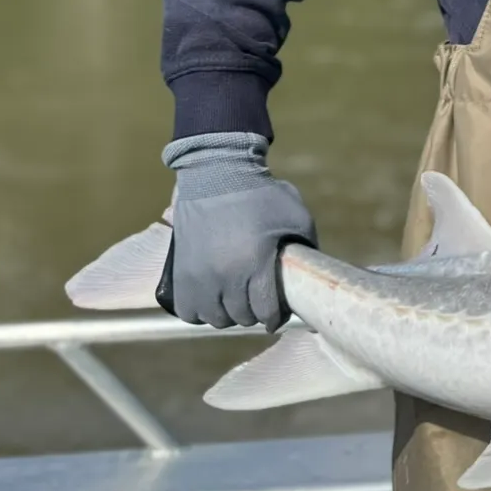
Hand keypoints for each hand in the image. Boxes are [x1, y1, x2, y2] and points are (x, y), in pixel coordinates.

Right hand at [160, 132, 316, 330]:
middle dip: (255, 314)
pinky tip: (213, 302)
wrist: (215, 172)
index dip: (276, 317)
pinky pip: (189, 311)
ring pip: (216, 318)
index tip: (279, 315)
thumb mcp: (297, 216)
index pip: (266, 311)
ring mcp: (198, 276)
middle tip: (260, 302)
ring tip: (237, 302)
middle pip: (242, 316)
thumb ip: (307, 247)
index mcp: (255, 262)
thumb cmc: (261, 193)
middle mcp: (224, 275)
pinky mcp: (180, 272)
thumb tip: (310, 274)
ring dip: (229, 315)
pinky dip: (201, 312)